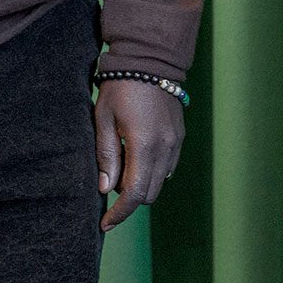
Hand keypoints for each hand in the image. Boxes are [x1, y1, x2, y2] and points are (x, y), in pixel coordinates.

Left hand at [94, 79, 183, 230]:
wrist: (149, 59)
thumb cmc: (120, 87)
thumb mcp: (103, 119)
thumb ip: (106, 156)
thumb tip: (105, 189)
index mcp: (143, 146)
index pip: (133, 194)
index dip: (119, 213)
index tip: (105, 223)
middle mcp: (164, 148)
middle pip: (148, 194)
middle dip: (128, 199)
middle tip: (109, 184)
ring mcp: (175, 143)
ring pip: (159, 182)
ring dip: (141, 184)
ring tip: (122, 165)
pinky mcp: (179, 136)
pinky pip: (167, 167)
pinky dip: (152, 171)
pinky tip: (136, 155)